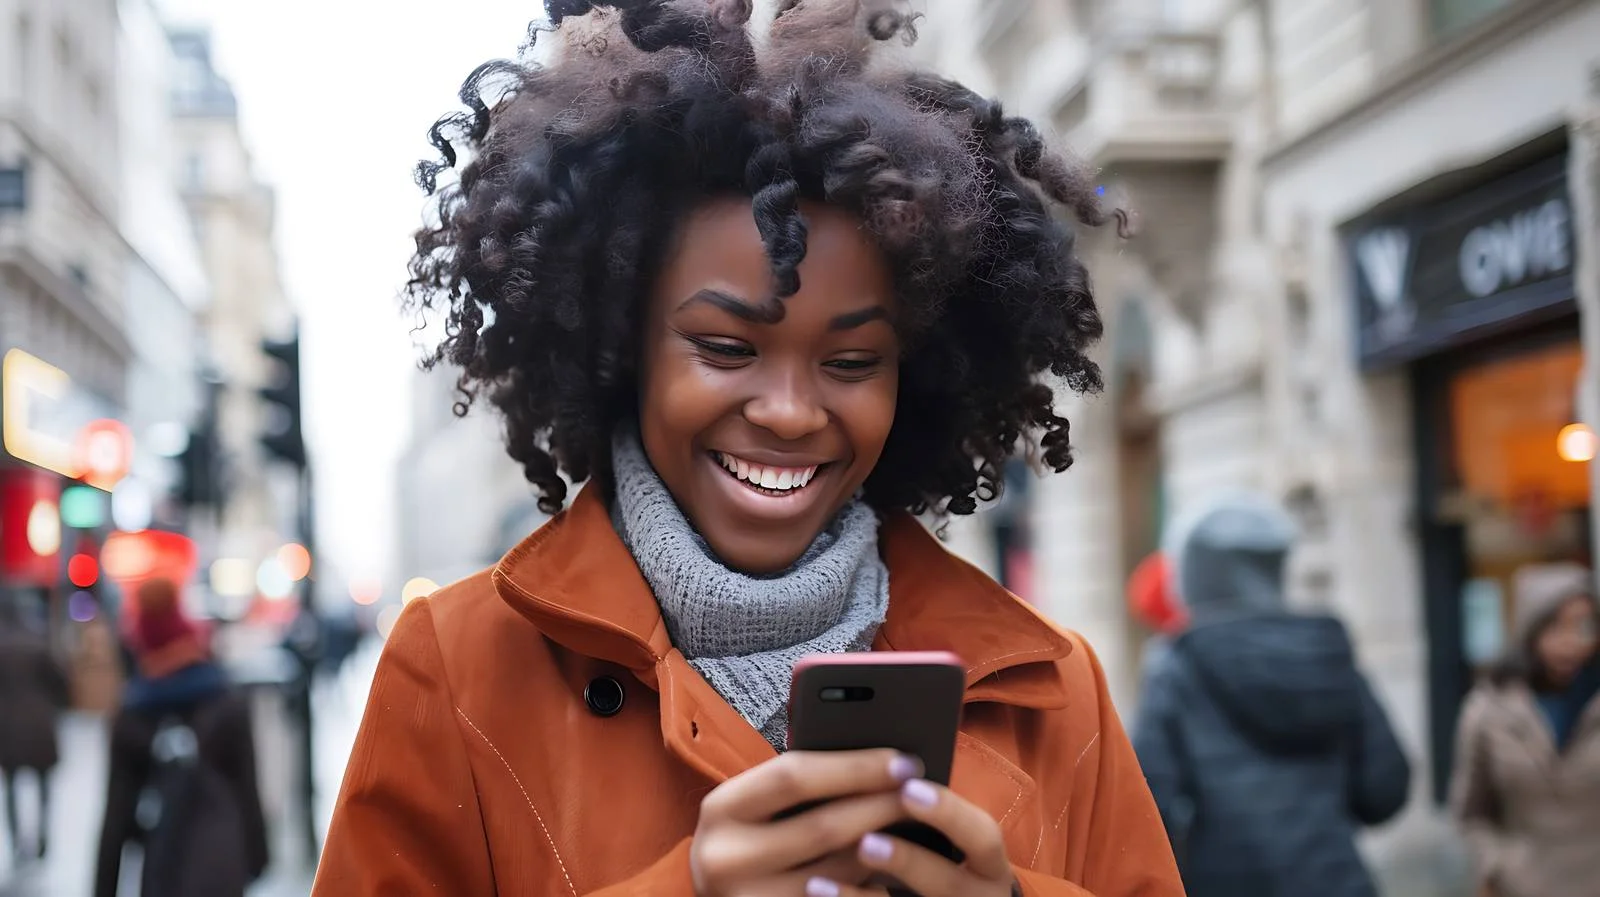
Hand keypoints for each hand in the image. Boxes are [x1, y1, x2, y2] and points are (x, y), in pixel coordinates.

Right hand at [690, 748, 922, 896]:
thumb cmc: (748, 837)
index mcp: (721, 809)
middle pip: (822, 828)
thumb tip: (878, 762)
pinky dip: (871, 890)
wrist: (719, 894)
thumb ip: (798, 786)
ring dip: (884, 850)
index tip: (901, 761)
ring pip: (838, 874)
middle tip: (921, 794)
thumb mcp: (755, 806)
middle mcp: (725, 859)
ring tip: (915, 829)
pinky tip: (891, 873)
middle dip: (881, 807)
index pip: (793, 776)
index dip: (854, 767)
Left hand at [807, 779, 1015, 896]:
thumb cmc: (937, 862)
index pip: (983, 836)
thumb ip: (918, 814)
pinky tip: (816, 888)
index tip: (910, 787)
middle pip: (950, 884)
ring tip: (824, 875)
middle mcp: (978, 896)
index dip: (949, 813)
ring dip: (864, 894)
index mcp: (988, 864)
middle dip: (907, 860)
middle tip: (868, 839)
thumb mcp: (946, 841)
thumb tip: (872, 766)